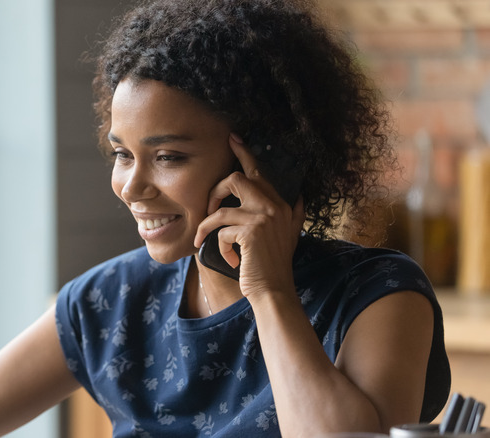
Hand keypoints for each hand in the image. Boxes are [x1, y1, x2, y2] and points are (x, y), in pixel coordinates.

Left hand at [194, 134, 305, 297]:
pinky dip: (218, 245)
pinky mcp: (250, 231)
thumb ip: (292, 215)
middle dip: (215, 191)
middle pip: (236, 179)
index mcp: (281, 205)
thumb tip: (300, 197)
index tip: (233, 139)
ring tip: (203, 239)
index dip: (245, 154)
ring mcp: (263, 217)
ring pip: (221, 208)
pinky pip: (220, 230)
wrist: (274, 291)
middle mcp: (274, 206)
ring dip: (206, 225)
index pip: (260, 173)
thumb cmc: (273, 266)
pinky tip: (228, 259)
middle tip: (208, 208)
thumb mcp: (288, 236)